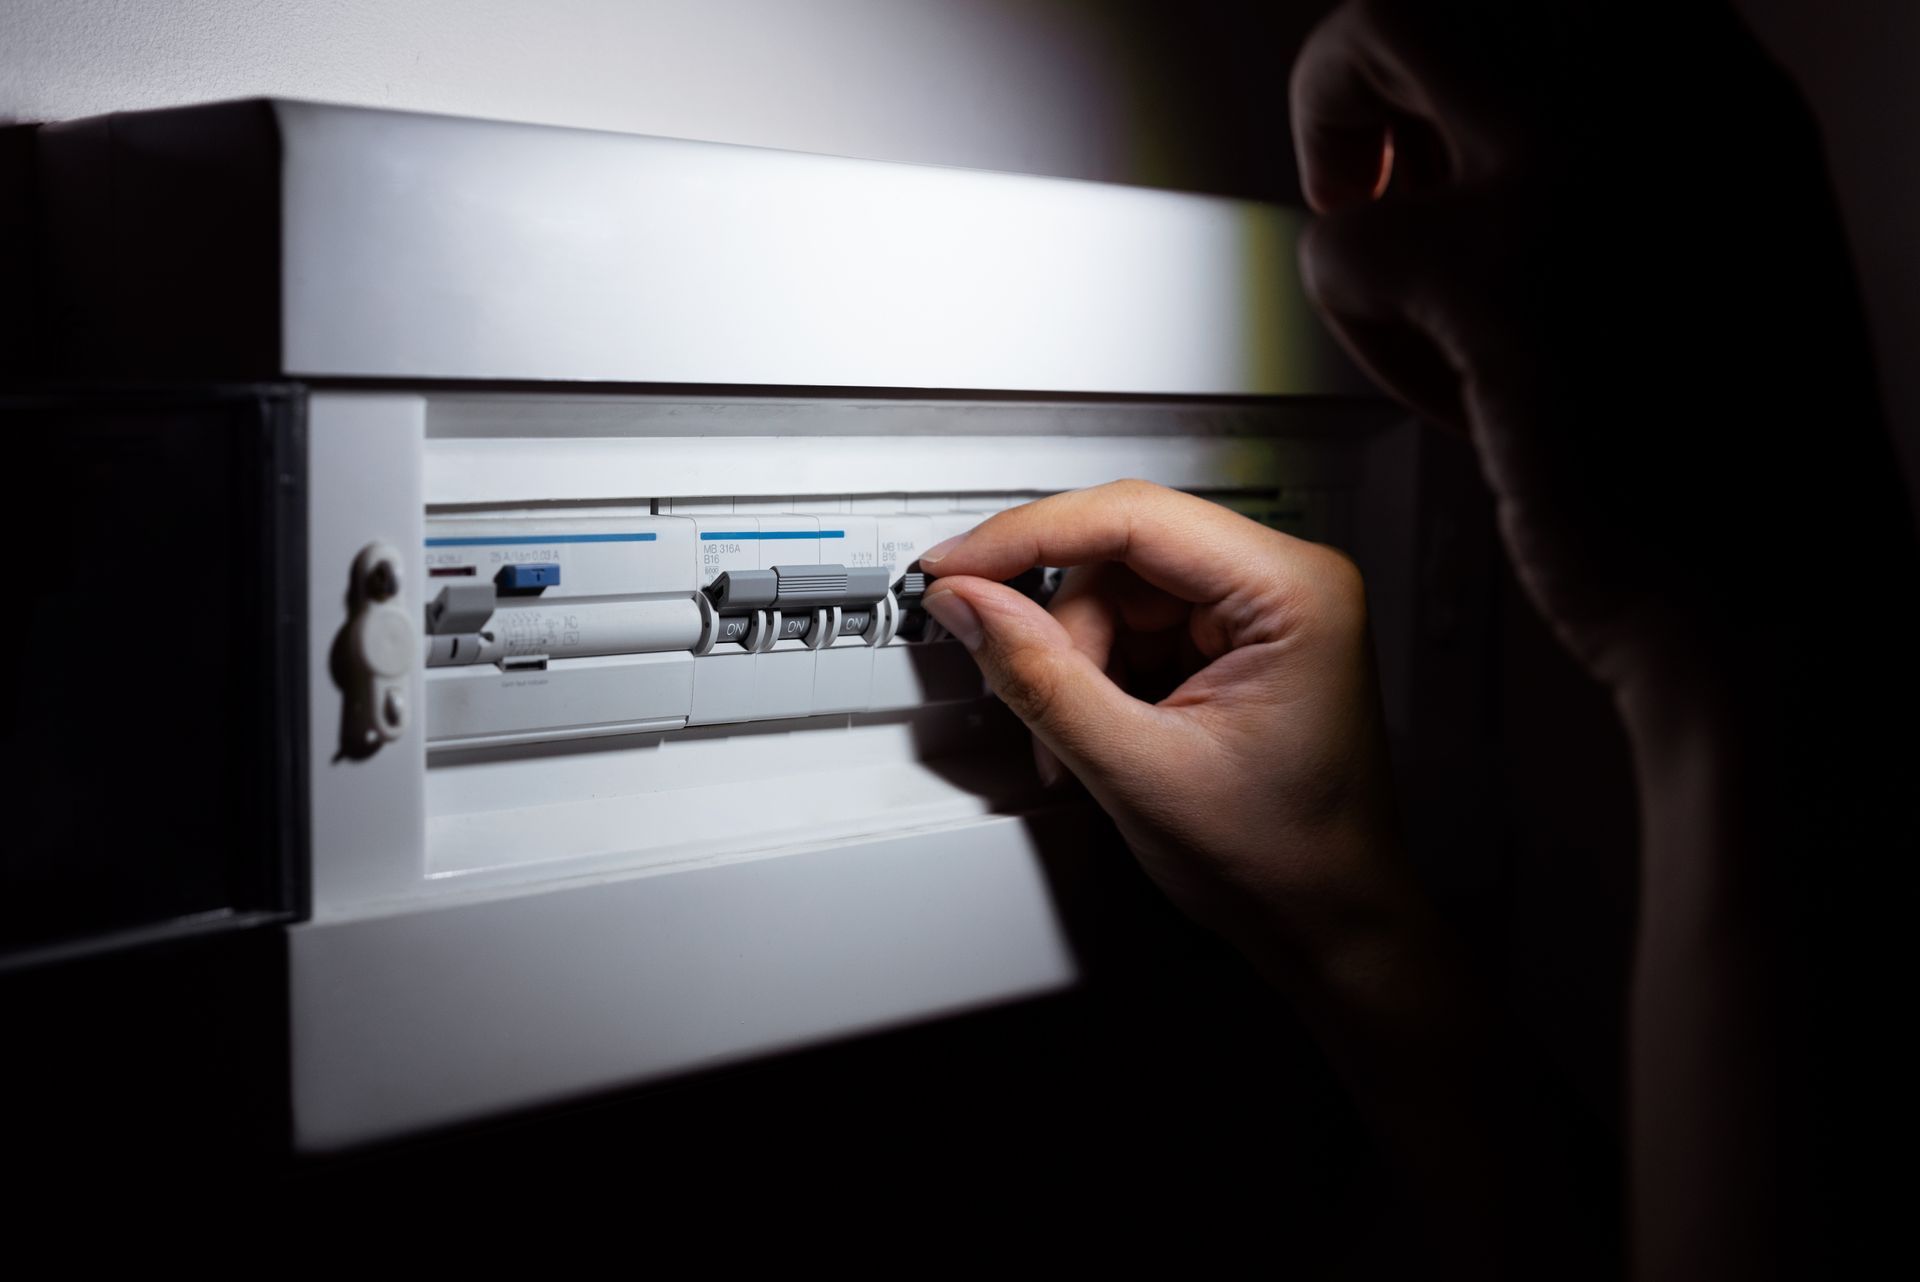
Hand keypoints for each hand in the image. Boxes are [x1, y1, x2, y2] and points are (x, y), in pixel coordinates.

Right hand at [920, 481, 1417, 971]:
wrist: (1327, 925)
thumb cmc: (1287, 861)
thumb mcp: (1140, 770)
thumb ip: (1043, 678)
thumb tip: (971, 604)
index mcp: (1294, 592)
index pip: (1135, 518)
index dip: (1028, 536)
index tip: (956, 566)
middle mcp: (1283, 585)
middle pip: (1118, 559)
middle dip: (1061, 636)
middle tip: (1030, 699)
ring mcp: (1255, 614)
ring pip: (1113, 598)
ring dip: (1074, 669)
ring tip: (1083, 749)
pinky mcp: (1229, 645)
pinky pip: (1130, 632)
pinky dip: (1095, 684)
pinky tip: (1103, 739)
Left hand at [1291, 0, 1904, 696]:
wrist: (1775, 612)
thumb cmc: (1740, 468)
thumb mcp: (1716, 256)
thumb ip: (1620, 171)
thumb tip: (1476, 133)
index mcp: (1723, 96)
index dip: (1464, 47)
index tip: (1437, 124)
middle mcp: (1663, 99)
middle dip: (1371, 69)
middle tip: (1366, 170)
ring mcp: (1584, 174)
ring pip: (1380, 49)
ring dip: (1352, 166)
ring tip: (1388, 270)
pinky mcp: (1500, 283)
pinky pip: (1344, 243)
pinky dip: (1359, 322)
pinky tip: (1440, 389)